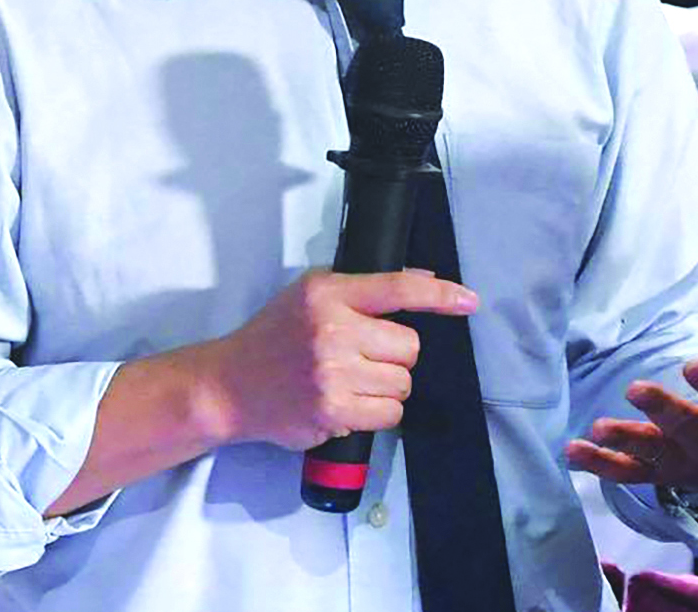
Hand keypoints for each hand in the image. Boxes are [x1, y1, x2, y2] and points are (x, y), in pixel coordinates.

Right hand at [201, 268, 476, 450]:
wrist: (228, 386)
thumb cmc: (276, 335)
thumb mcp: (313, 294)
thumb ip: (368, 289)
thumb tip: (427, 281)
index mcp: (329, 293)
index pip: (398, 288)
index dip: (441, 294)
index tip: (469, 301)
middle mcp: (332, 330)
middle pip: (409, 346)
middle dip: (395, 355)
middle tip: (362, 357)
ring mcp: (332, 374)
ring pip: (403, 383)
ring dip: (387, 387)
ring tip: (352, 381)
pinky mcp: (332, 412)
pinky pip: (389, 414)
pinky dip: (378, 412)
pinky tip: (349, 403)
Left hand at [566, 297, 697, 497]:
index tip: (694, 363)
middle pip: (688, 431)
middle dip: (662, 411)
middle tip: (635, 389)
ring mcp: (682, 464)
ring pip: (653, 456)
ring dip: (625, 441)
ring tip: (599, 427)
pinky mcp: (656, 473)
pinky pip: (626, 473)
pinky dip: (599, 465)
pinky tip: (573, 450)